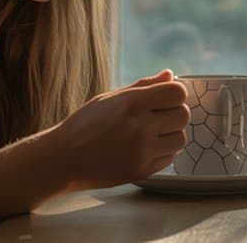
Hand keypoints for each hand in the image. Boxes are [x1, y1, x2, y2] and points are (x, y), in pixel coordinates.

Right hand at [46, 69, 190, 190]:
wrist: (63, 158)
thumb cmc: (84, 124)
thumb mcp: (110, 98)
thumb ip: (144, 86)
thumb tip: (170, 75)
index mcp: (132, 103)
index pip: (178, 92)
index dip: (175, 94)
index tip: (165, 98)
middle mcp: (140, 126)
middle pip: (183, 116)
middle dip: (174, 114)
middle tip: (158, 117)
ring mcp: (142, 150)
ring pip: (180, 139)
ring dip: (171, 135)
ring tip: (151, 134)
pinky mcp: (141, 170)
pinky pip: (170, 158)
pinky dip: (162, 153)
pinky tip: (145, 148)